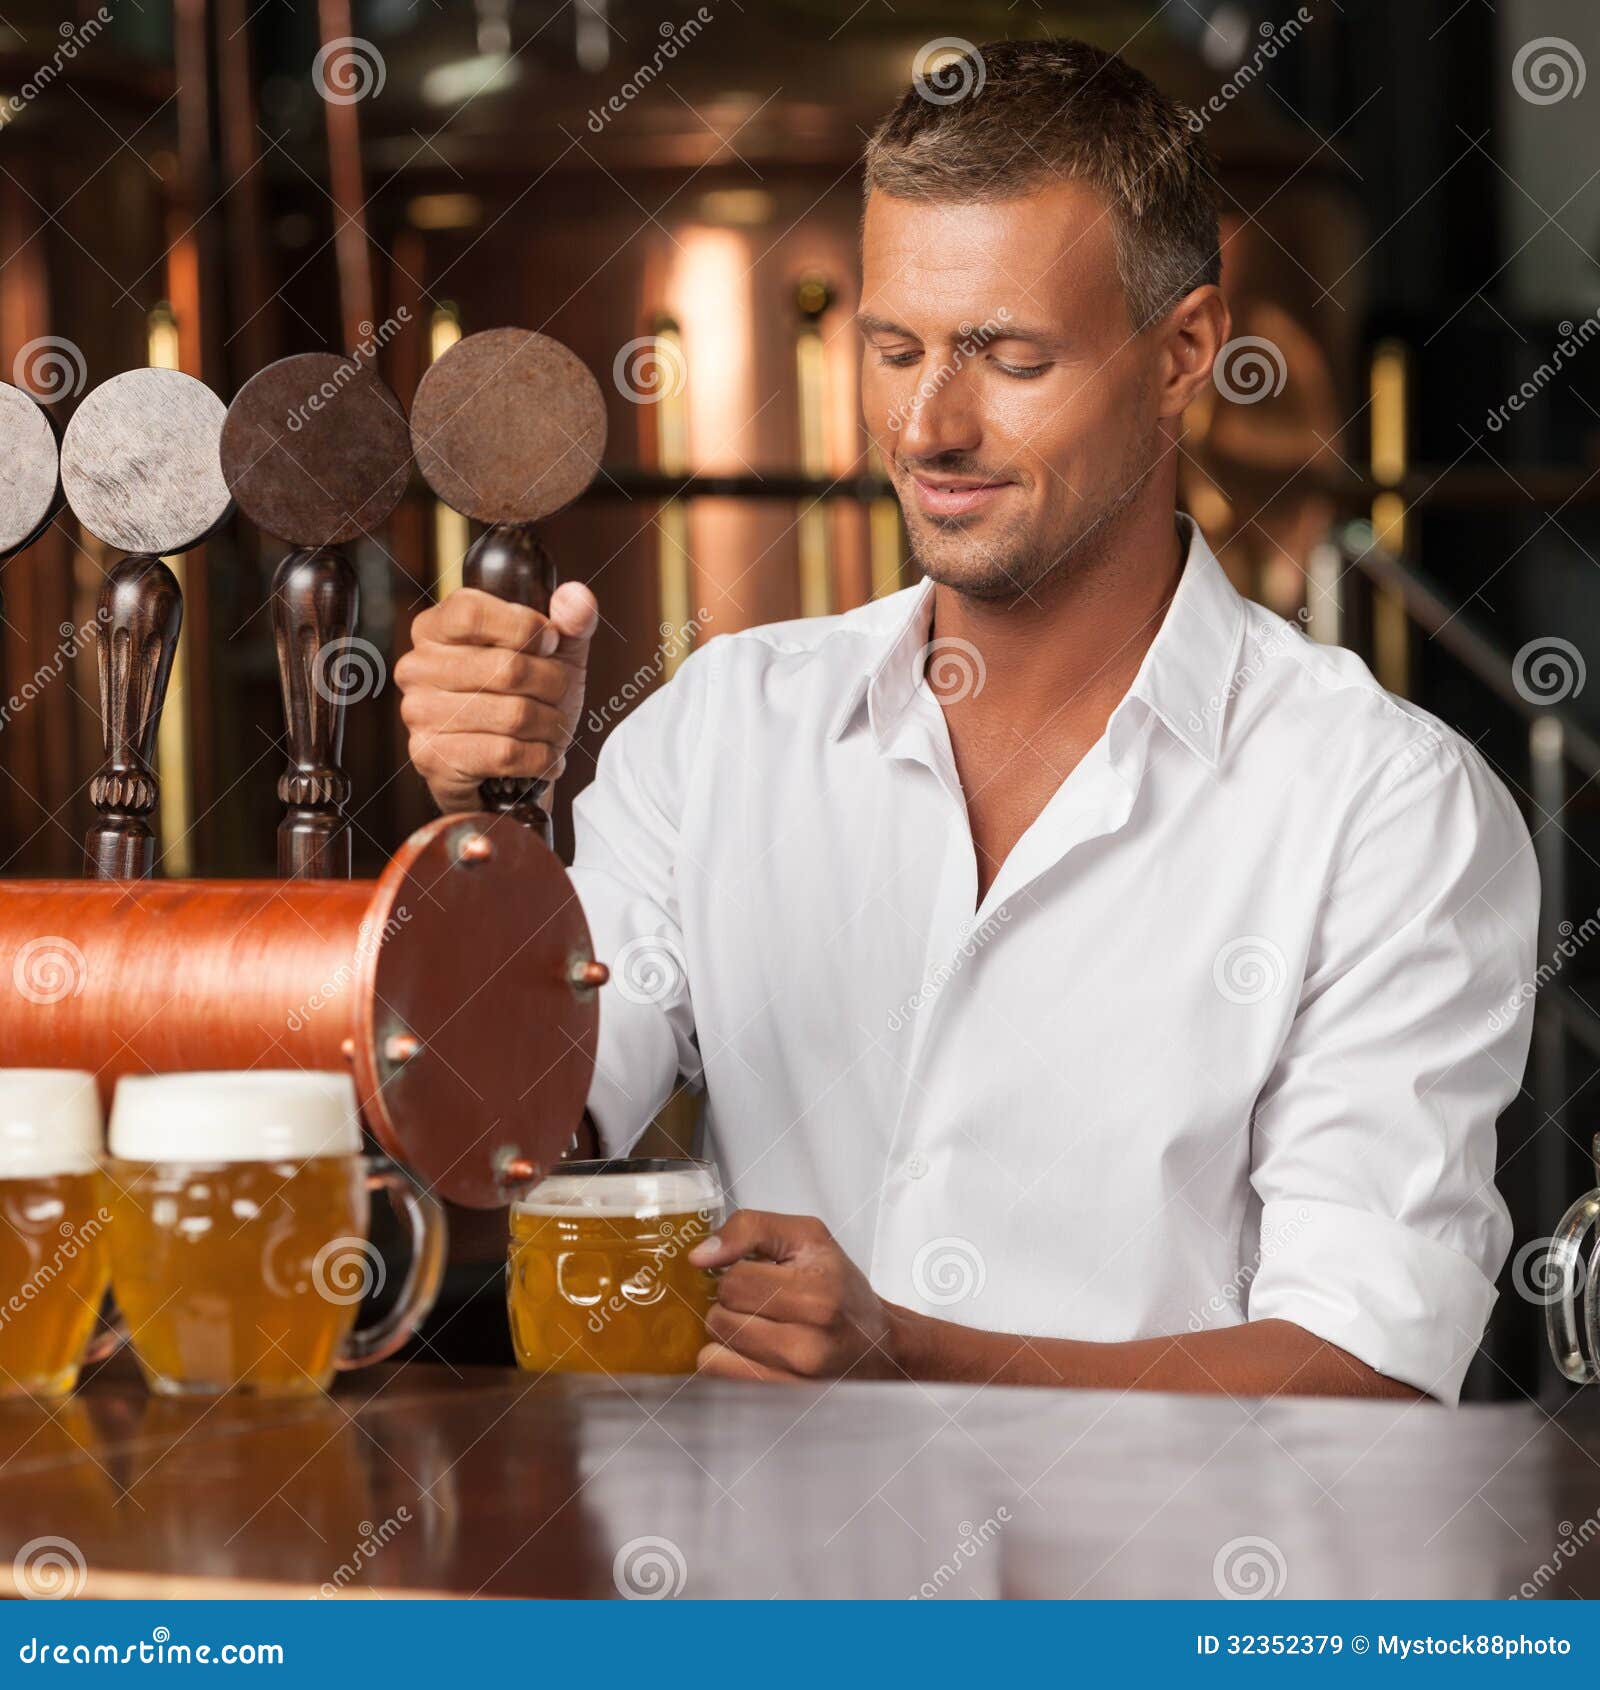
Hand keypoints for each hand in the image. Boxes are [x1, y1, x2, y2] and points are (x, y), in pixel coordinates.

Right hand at [395, 580, 598, 815]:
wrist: (506, 770)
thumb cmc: (526, 698)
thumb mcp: (555, 653)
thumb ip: (572, 619)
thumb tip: (576, 598)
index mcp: (435, 628)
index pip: (472, 612)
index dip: (524, 626)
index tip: (550, 643)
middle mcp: (417, 667)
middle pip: (507, 667)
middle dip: (552, 684)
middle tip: (559, 695)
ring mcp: (419, 713)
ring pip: (513, 714)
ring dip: (550, 725)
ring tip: (553, 728)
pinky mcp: (432, 757)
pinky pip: (505, 753)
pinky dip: (540, 757)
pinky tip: (545, 757)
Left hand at [689, 1210, 904, 1381]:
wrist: (876, 1345)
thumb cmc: (841, 1288)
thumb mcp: (805, 1236)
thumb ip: (750, 1228)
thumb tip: (699, 1256)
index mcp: (816, 1294)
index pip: (733, 1281)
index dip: (739, 1273)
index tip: (761, 1277)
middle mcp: (807, 1344)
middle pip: (720, 1318)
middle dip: (731, 1306)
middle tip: (760, 1304)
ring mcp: (793, 1382)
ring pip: (713, 1353)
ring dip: (726, 1338)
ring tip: (757, 1327)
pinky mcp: (781, 1403)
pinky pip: (720, 1380)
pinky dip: (727, 1363)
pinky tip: (752, 1352)